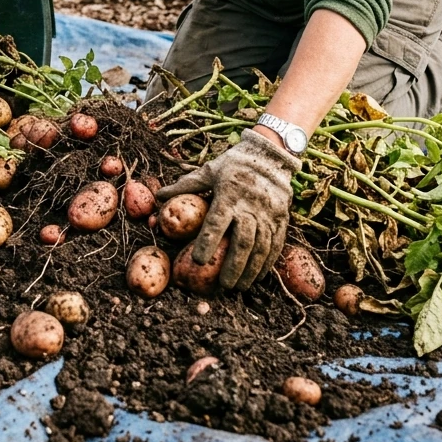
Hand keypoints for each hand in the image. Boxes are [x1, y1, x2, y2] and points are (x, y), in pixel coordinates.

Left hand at [156, 129, 297, 289]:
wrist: (270, 156)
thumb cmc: (233, 164)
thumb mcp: (208, 170)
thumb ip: (185, 185)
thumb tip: (159, 196)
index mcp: (229, 194)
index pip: (217, 221)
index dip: (208, 241)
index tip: (198, 260)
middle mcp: (251, 205)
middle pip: (243, 240)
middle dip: (234, 265)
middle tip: (223, 285)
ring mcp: (269, 213)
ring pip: (261, 246)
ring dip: (251, 269)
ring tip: (239, 286)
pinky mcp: (281, 218)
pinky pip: (275, 244)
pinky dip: (267, 262)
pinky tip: (258, 276)